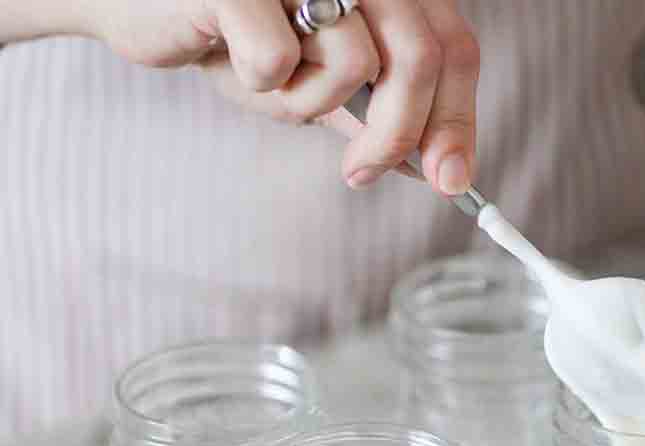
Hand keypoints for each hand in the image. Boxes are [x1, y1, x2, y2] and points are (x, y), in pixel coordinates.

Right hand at [85, 0, 479, 191]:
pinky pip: (278, 61)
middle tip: (363, 173)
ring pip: (356, 63)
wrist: (137, 2)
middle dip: (401, 135)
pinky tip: (226, 53)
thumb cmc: (231, 33)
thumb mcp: (318, 76)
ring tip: (267, 77)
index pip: (453, 46)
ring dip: (311, 100)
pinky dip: (257, 81)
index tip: (450, 178)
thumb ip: (379, 108)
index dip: (457, 118)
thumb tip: (439, 165)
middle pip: (422, 58)